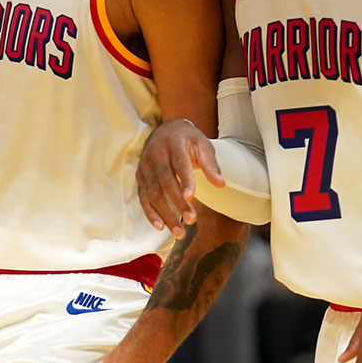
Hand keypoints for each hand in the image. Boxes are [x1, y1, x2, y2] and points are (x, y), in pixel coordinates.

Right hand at [137, 118, 223, 238]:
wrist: (166, 130)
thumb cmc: (188, 140)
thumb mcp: (202, 145)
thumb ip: (211, 164)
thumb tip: (221, 184)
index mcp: (173, 143)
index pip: (179, 163)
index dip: (184, 180)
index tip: (191, 197)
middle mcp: (155, 154)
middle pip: (165, 181)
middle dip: (177, 203)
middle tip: (191, 220)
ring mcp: (145, 166)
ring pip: (152, 193)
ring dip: (165, 214)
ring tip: (179, 231)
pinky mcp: (140, 177)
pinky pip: (143, 197)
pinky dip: (150, 213)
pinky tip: (160, 226)